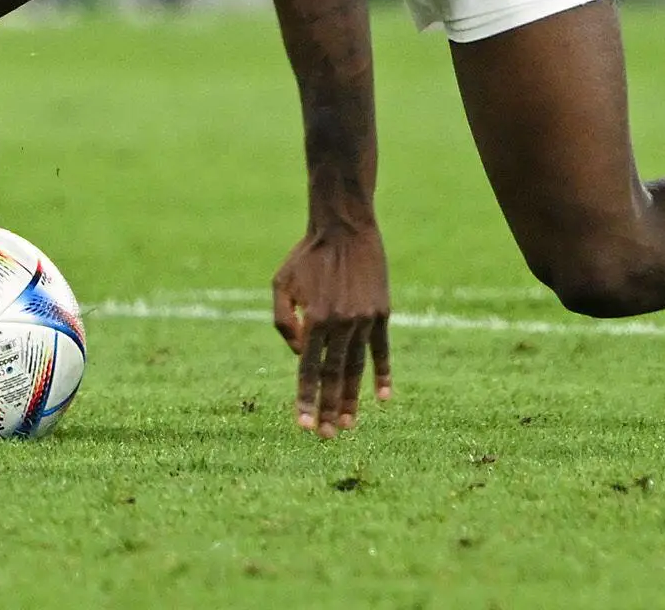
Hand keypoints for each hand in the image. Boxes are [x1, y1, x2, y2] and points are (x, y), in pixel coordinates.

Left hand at [272, 220, 390, 434]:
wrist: (344, 227)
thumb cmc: (306, 255)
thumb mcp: (281, 284)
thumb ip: (283, 321)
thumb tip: (297, 353)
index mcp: (313, 319)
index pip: (307, 369)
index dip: (305, 399)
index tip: (302, 425)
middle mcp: (340, 323)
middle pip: (333, 376)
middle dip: (328, 409)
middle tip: (326, 436)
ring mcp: (364, 320)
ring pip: (357, 369)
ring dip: (352, 399)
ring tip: (348, 425)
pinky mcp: (382, 313)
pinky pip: (382, 351)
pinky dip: (383, 375)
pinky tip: (383, 398)